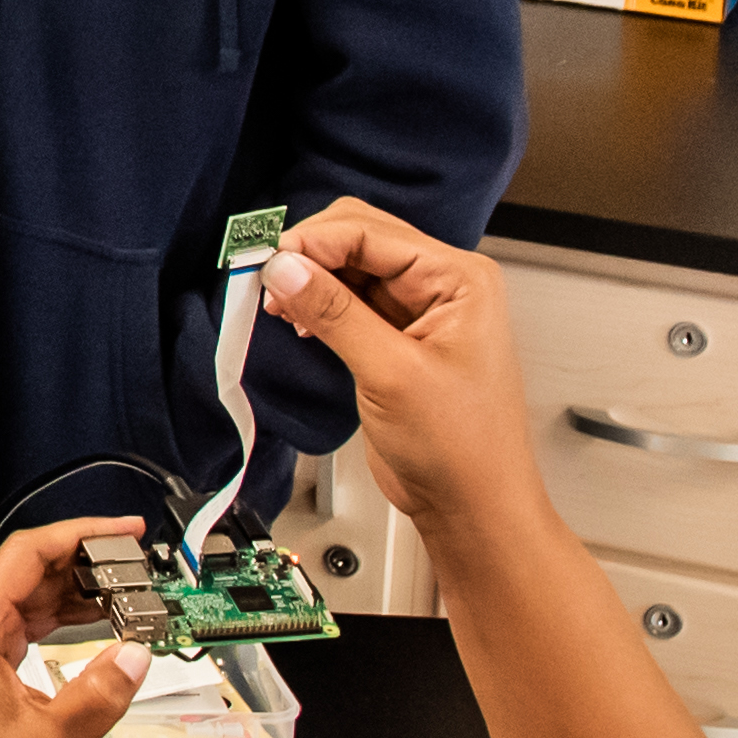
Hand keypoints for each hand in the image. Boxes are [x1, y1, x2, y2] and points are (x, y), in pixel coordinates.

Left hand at [0, 518, 150, 737]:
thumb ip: (103, 690)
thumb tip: (137, 652)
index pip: (26, 553)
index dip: (80, 534)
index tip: (122, 530)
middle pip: (26, 565)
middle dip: (85, 561)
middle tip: (135, 565)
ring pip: (25, 588)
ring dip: (74, 587)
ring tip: (125, 589)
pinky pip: (18, 613)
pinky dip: (57, 610)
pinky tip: (95, 613)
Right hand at [253, 199, 534, 536]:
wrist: (472, 505)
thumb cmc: (463, 449)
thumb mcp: (391, 374)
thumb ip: (335, 314)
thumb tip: (285, 267)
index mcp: (459, 280)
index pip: (370, 232)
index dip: (313, 241)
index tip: (267, 260)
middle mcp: (441, 286)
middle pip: (357, 239)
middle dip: (308, 254)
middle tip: (265, 278)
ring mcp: (418, 311)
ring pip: (347, 268)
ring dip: (307, 280)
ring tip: (278, 305)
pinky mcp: (395, 337)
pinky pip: (347, 300)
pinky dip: (316, 304)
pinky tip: (297, 320)